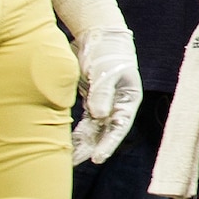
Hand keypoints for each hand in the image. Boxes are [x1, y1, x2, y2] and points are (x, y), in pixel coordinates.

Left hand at [70, 27, 141, 163]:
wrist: (99, 37)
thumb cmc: (108, 53)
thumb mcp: (106, 71)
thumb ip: (102, 93)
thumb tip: (99, 116)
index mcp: (129, 100)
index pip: (119, 127)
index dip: (109, 143)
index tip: (97, 158)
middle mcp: (118, 105)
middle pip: (107, 131)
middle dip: (94, 148)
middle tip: (79, 161)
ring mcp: (105, 104)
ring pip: (95, 129)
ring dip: (84, 143)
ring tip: (71, 158)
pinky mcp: (92, 101)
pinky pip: (85, 122)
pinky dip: (78, 132)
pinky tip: (70, 143)